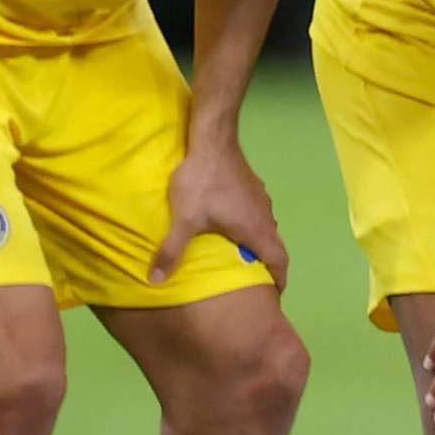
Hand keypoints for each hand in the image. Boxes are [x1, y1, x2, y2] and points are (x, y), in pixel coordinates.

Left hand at [150, 137, 287, 285]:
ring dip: (257, 242)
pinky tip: (229, 222)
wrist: (213, 139)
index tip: (274, 294)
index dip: (279, 279)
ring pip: (265, 227)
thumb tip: (156, 282)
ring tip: (238, 253)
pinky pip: (257, 213)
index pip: (279, 260)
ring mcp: (261, 198)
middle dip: (265, 264)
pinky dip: (249, 225)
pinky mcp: (252, 185)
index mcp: (255, 229)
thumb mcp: (183, 220)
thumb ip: (171, 252)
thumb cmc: (202, 183)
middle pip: (273, 245)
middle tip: (250, 278)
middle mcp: (264, 216)